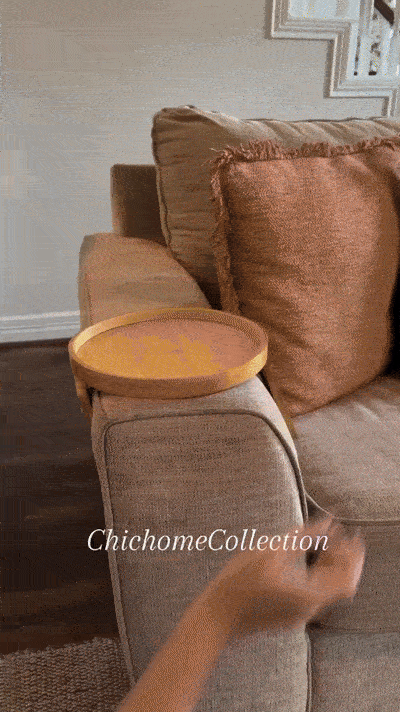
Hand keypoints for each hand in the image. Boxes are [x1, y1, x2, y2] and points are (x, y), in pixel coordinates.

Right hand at [201, 516, 364, 639]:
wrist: (216, 617)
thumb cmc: (239, 582)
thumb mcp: (271, 551)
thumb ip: (304, 537)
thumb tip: (328, 523)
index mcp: (310, 595)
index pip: (347, 577)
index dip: (353, 555)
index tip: (348, 533)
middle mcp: (310, 609)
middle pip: (340, 584)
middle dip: (342, 557)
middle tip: (335, 534)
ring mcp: (299, 616)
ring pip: (327, 589)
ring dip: (329, 565)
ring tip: (321, 542)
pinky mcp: (288, 616)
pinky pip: (313, 594)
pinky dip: (317, 575)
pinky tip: (304, 559)